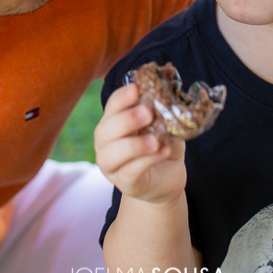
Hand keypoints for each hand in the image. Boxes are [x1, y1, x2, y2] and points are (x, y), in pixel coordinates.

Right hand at [94, 83, 186, 205]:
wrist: (168, 178)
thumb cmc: (162, 145)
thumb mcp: (164, 125)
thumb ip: (162, 113)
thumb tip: (168, 98)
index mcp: (113, 124)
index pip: (111, 107)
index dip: (121, 98)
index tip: (135, 89)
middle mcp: (106, 144)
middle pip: (103, 131)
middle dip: (125, 120)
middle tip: (147, 113)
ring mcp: (113, 166)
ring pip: (109, 155)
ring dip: (133, 145)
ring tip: (155, 141)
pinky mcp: (126, 183)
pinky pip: (129, 172)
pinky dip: (146, 161)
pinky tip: (163, 152)